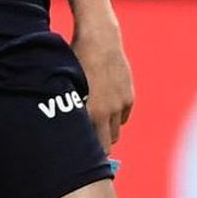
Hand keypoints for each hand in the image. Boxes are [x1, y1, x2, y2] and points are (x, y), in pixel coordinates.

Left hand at [73, 24, 133, 151]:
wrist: (99, 41)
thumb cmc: (75, 62)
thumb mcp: (68, 88)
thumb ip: (71, 110)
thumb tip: (68, 132)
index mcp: (89, 112)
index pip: (93, 147)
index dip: (87, 154)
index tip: (81, 157)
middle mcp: (106, 112)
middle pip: (107, 144)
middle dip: (98, 147)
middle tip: (89, 146)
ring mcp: (119, 105)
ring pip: (116, 131)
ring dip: (107, 131)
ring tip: (96, 124)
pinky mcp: (128, 97)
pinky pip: (123, 116)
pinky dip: (116, 116)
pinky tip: (106, 108)